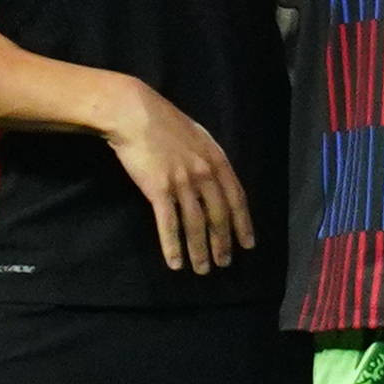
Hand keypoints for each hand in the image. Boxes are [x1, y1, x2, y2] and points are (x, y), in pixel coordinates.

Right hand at [98, 75, 255, 274]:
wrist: (134, 113)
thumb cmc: (163, 123)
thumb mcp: (198, 137)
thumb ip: (208, 158)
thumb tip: (215, 175)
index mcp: (217, 160)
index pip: (237, 198)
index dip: (244, 223)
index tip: (248, 244)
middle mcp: (205, 174)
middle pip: (219, 215)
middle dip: (223, 243)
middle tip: (224, 264)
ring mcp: (183, 182)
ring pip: (197, 224)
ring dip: (200, 250)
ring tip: (202, 269)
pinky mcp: (159, 189)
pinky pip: (169, 224)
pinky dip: (173, 245)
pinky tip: (175, 262)